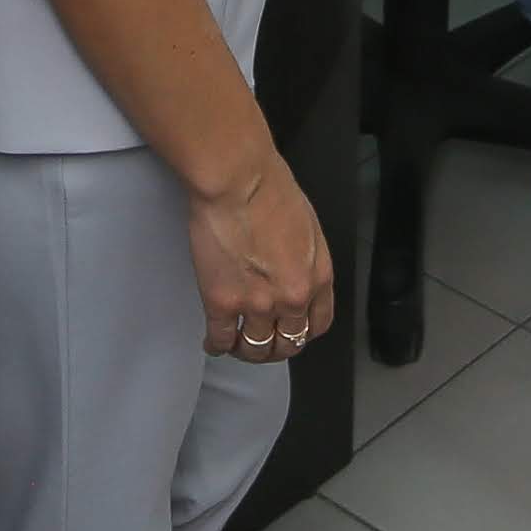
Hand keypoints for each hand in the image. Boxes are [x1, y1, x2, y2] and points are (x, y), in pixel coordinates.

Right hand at [187, 162, 336, 365]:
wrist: (238, 180)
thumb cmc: (271, 189)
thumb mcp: (308, 227)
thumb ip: (305, 259)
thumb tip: (294, 273)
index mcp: (318, 277)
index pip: (317, 324)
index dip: (302, 332)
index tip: (291, 332)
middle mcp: (292, 298)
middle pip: (288, 343)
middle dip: (275, 347)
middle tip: (263, 344)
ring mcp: (257, 304)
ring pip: (255, 349)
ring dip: (246, 350)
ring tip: (236, 345)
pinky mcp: (222, 302)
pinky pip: (221, 339)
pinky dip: (217, 344)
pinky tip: (212, 342)